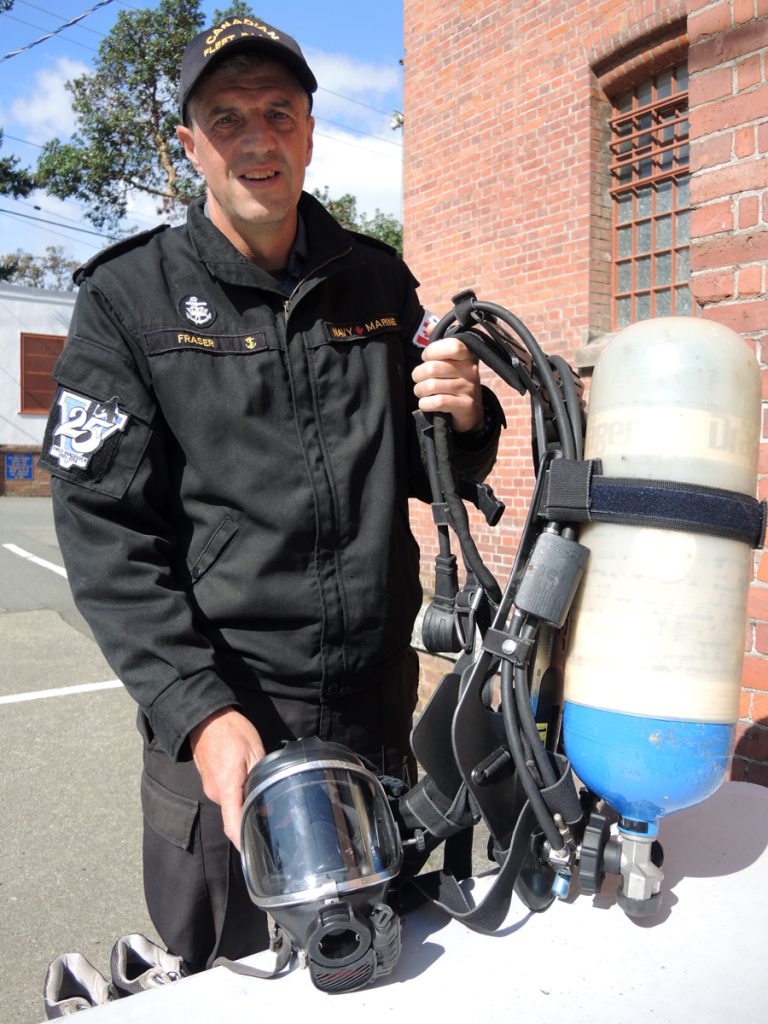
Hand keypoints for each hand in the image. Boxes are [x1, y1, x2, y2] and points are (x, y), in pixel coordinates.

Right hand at [189, 707, 265, 849]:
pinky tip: (250, 786)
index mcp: (227, 787)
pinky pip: (226, 795)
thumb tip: (268, 801)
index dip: (243, 844)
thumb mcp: (255, 751)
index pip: (233, 825)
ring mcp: (210, 788)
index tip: (254, 856)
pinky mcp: (209, 782)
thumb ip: (261, 777)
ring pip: (232, 805)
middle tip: (277, 820)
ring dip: (246, 805)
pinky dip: (238, 795)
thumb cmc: (232, 731)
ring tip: (266, 799)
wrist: (205, 717)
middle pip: (235, 816)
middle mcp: (215, 793)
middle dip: (252, 820)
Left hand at [412, 336, 483, 433]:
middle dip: (418, 374)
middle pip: (434, 368)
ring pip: (432, 386)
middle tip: (418, 378)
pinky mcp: (465, 406)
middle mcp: (470, 370)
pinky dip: (425, 403)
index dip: (432, 351)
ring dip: (419, 390)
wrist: (470, 411)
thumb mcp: (451, 361)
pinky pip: (438, 402)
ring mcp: (469, 388)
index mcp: (467, 355)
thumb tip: (429, 326)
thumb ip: (440, 343)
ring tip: (420, 391)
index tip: (426, 358)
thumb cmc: (455, 381)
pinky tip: (425, 403)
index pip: (451, 346)